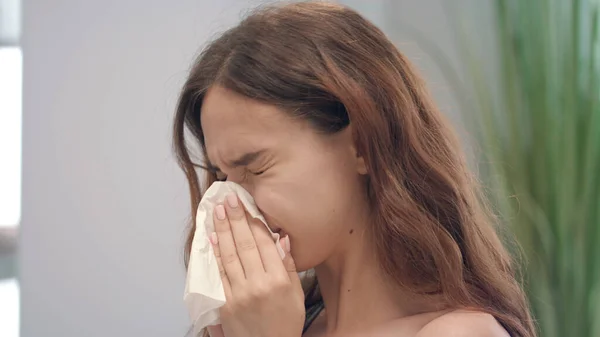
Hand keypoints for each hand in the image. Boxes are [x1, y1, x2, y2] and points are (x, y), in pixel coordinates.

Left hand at [206, 193, 304, 336]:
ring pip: (229, 255)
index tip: (246, 204)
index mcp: (279, 280)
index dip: (253, 220)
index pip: (263, 243)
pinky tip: (212, 238)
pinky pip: (219, 273)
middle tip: (227, 199)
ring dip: (222, 230)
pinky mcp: (225, 303)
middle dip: (235, 218)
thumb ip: (288, 266)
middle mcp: (258, 284)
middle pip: (244, 244)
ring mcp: (239, 294)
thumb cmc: (285, 323)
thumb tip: (281, 239)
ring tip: (217, 211)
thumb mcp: (296, 295)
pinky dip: (215, 253)